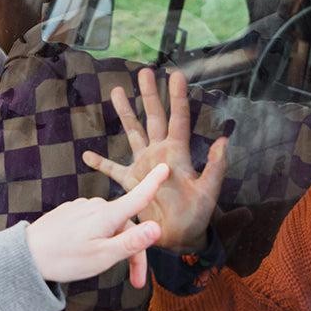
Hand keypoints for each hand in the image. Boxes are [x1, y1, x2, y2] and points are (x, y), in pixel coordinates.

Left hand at [26, 163, 168, 288]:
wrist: (27, 256)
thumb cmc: (65, 259)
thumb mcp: (103, 256)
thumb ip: (131, 242)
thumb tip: (157, 228)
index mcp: (107, 215)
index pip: (137, 197)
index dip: (152, 184)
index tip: (165, 167)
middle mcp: (96, 206)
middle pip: (126, 226)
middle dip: (134, 252)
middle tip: (136, 282)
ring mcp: (82, 208)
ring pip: (110, 226)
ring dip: (115, 246)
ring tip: (105, 268)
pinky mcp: (71, 213)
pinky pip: (94, 224)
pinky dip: (99, 238)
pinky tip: (87, 253)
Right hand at [82, 68, 227, 253]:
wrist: (178, 237)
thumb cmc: (197, 215)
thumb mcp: (208, 192)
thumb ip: (214, 167)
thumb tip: (222, 141)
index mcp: (178, 153)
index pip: (178, 118)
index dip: (177, 96)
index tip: (174, 74)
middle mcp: (159, 153)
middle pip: (152, 117)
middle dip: (148, 94)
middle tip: (144, 72)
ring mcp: (143, 165)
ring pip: (132, 132)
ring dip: (125, 112)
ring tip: (117, 91)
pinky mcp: (130, 182)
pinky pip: (113, 169)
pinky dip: (100, 162)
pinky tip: (87, 155)